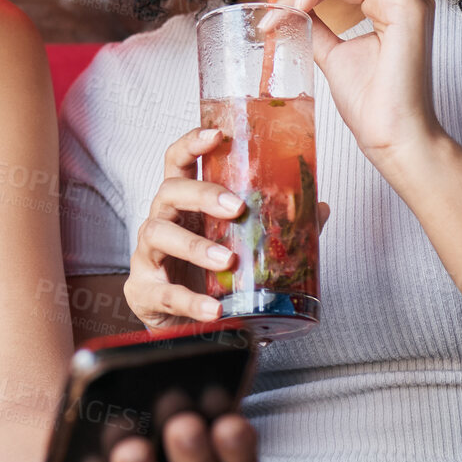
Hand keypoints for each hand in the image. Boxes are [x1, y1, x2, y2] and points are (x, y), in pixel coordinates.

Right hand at [124, 127, 328, 331]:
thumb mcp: (237, 245)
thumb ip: (274, 226)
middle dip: (202, 194)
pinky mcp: (143, 291)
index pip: (178, 162)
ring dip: (194, 246)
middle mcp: (160, 221)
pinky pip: (165, 292)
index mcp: (183, 205)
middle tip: (236, 207)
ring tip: (226, 260)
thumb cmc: (206, 276)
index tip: (216, 134)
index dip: (192, 143)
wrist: (183, 327)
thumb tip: (318, 207)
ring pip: (159, 234)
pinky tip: (214, 309)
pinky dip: (191, 301)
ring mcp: (147, 256)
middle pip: (169, 191)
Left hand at [273, 0, 443, 168]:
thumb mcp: (331, 54)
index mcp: (384, 8)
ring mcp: (407, 0)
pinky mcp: (410, 6)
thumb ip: (316, 27)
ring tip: (299, 1)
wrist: (389, 133)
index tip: (278, 6)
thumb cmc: (369, 103)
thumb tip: (290, 9)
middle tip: (282, 3)